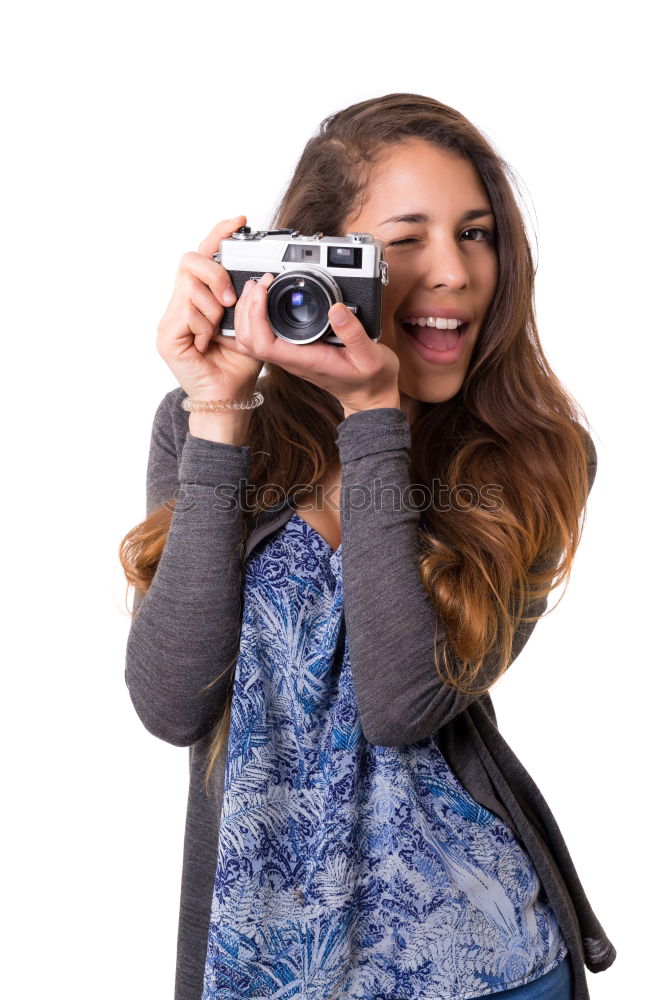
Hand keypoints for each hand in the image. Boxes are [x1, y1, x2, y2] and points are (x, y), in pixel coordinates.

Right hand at [156, 215, 265, 401]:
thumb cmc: (238, 363)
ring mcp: (171, 317)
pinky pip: (186, 314)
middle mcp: (183, 302)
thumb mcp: (253, 323)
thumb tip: (261, 277)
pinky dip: (204, 327)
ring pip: (191, 287)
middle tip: (229, 298)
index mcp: (203, 295)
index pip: (206, 254)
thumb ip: (252, 300)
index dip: (219, 233)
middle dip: (215, 273)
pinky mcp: (166, 334)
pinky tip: (207, 344)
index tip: (239, 220)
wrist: (229, 396)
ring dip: (213, 309)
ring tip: (217, 332)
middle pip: (191, 260)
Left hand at [227, 284, 400, 414]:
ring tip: (260, 287)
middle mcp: (291, 358)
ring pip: (251, 340)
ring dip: (248, 312)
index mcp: (305, 359)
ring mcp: (290, 355)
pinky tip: (265, 300)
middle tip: (261, 282)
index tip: (265, 289)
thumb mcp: (371, 356)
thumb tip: (335, 308)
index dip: (255, 314)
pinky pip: (263, 337)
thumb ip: (353, 333)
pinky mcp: (293, 350)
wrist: (370, 395)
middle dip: (246, 309)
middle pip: (248, 340)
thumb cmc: (370, 379)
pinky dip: (256, 318)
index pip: (263, 342)